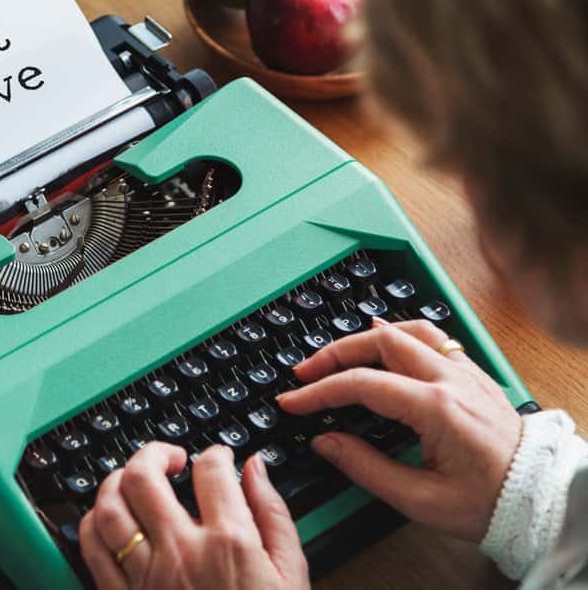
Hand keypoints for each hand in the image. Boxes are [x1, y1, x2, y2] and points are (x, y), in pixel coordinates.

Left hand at [79, 443, 308, 589]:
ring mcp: (147, 577)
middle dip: (154, 452)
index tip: (216, 458)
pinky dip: (94, 522)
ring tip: (134, 478)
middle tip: (170, 457)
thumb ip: (273, 515)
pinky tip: (110, 517)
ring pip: (110, 506)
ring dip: (118, 480)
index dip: (214, 453)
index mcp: (230, 543)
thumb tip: (255, 470)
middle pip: (143, 476)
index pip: (210, 471)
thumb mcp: (290, 576)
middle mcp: (181, 552)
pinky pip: (93, 549)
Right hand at [277, 320, 521, 541]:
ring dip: (365, 337)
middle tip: (305, 373)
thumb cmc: (488, 503)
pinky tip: (384, 340)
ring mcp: (464, 371)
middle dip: (334, 354)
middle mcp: (450, 380)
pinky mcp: (472, 374)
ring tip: (337, 355)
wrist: (541, 499)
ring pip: (406, 330)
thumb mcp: (420, 499)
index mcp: (436, 408)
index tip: (292, 402)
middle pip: (380, 341)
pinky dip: (400, 333)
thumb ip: (366, 468)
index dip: (319, 392)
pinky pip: (432, 337)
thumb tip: (326, 442)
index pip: (362, 384)